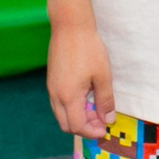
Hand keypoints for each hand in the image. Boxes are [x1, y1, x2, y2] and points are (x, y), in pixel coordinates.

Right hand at [48, 20, 114, 138]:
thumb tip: (107, 120)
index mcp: (68, 97)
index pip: (77, 127)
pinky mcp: (51, 80)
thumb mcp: (103, 76)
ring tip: (94, 108)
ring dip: (77, 117)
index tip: (105, 129)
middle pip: (66, 125)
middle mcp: (56, 96)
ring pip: (61, 114)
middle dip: (83, 128)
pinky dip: (71, 108)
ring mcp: (51, 88)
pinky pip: (59, 103)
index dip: (91, 132)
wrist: (70, 26)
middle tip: (100, 120)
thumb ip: (105, 100)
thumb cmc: (88, 49)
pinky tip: (85, 96)